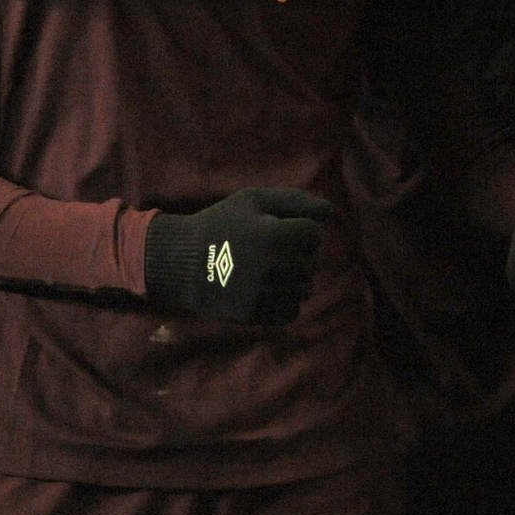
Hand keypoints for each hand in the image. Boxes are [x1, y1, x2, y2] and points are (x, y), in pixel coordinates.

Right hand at [144, 187, 334, 324]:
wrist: (183, 262)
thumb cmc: (222, 224)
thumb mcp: (254, 200)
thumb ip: (295, 201)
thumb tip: (331, 212)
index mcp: (271, 234)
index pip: (314, 234)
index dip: (303, 229)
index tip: (283, 229)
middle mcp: (270, 266)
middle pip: (312, 262)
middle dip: (300, 253)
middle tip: (275, 249)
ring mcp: (262, 294)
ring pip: (305, 288)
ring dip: (294, 278)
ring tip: (271, 269)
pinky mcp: (254, 315)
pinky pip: (291, 311)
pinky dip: (285, 301)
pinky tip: (268, 288)